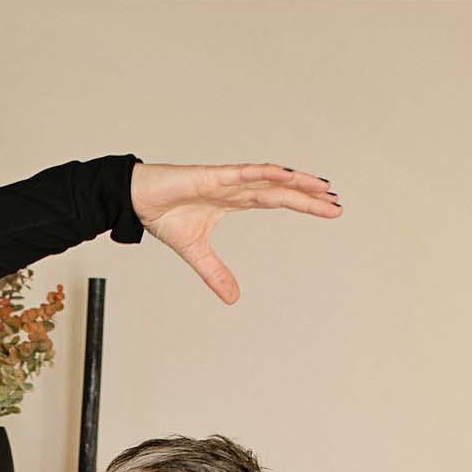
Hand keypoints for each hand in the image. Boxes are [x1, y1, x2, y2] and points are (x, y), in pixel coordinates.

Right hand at [129, 160, 341, 305]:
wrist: (135, 200)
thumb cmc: (163, 215)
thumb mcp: (196, 252)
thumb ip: (216, 273)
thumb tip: (234, 298)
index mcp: (235, 200)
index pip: (277, 200)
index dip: (303, 204)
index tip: (329, 209)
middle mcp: (236, 187)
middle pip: (280, 189)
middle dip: (308, 195)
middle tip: (335, 201)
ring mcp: (225, 179)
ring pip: (268, 178)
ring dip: (294, 181)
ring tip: (320, 185)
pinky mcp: (210, 176)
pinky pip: (241, 172)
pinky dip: (262, 172)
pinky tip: (283, 174)